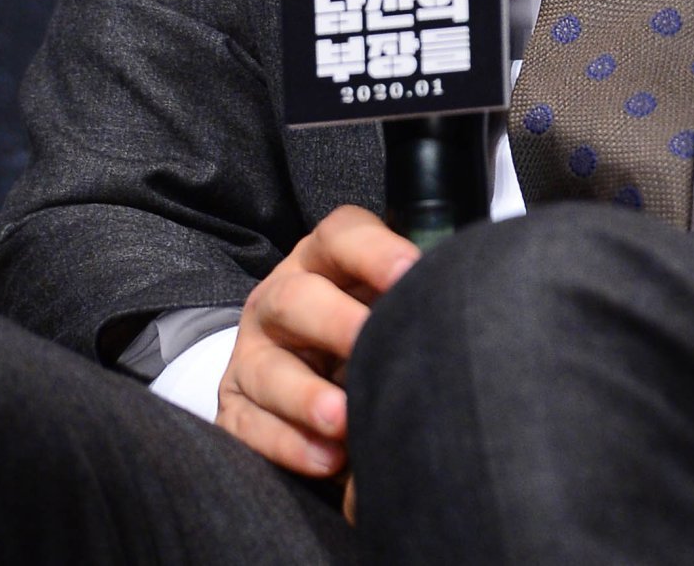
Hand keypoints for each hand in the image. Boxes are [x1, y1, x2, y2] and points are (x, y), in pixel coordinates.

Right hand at [216, 205, 418, 480]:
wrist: (318, 381)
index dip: (375, 250)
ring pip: (267, 368)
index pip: (341, 235)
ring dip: (305, 396)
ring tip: (343, 420)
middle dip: (335, 322)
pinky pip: (250, 425)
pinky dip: (288, 444)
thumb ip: (410, 297)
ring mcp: (253, 352)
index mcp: (323, 260)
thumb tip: (459, 303)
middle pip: (296, 297)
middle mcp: (280, 297)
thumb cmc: (371, 332)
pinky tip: (326, 458)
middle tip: (370, 344)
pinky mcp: (235, 406)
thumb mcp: (385, 304)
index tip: (411, 272)